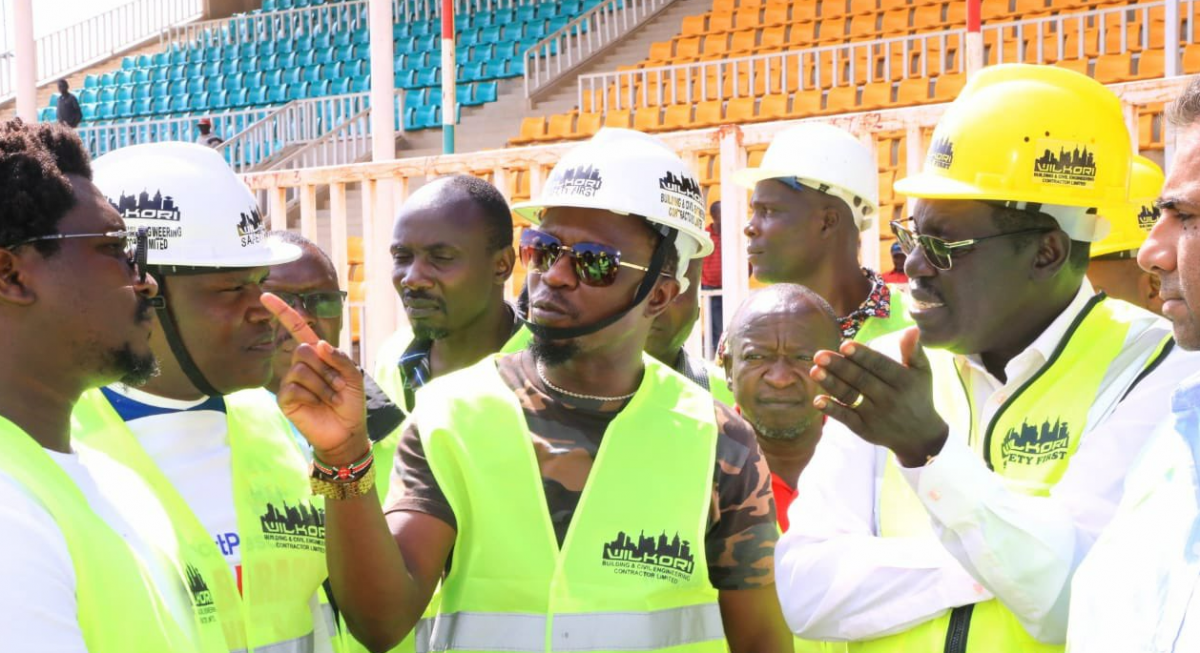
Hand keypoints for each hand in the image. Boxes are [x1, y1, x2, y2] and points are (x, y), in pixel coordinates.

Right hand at [262, 292, 368, 464]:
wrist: (346, 432)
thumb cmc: (351, 403)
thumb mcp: (354, 376)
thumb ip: (340, 357)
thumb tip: (319, 344)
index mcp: (317, 355)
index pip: (297, 328)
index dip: (283, 311)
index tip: (265, 294)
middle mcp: (301, 365)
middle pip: (302, 349)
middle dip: (325, 369)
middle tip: (336, 386)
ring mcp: (291, 381)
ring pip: (300, 369)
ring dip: (322, 385)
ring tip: (330, 398)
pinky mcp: (285, 398)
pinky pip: (293, 388)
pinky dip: (311, 397)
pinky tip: (317, 406)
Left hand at [809, 327, 947, 466]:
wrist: (919, 435)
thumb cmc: (917, 395)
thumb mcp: (922, 372)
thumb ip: (914, 351)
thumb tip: (912, 329)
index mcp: (903, 381)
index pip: (880, 366)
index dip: (862, 356)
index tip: (844, 345)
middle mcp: (889, 399)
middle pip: (860, 380)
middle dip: (839, 367)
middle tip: (819, 355)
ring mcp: (875, 415)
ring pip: (850, 397)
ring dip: (831, 384)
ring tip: (814, 370)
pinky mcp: (864, 429)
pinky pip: (846, 418)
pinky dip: (832, 410)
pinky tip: (817, 400)